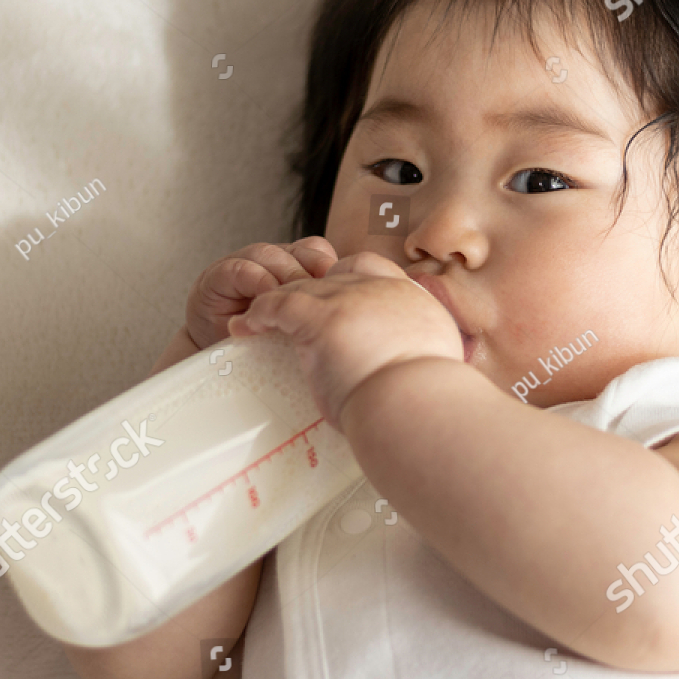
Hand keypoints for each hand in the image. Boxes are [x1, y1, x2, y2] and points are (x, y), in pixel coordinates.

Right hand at [185, 237, 338, 350]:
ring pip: (271, 255)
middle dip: (312, 270)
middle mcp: (270, 262)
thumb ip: (320, 316)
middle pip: (298, 250)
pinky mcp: (217, 276)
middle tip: (323, 293)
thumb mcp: (300, 331)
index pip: (318, 253)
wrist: (216, 363)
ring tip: (296, 301)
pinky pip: (241, 269)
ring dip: (285, 276)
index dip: (330, 266)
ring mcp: (243, 264)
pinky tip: (268, 301)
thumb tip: (355, 319)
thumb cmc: (262, 349)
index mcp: (294, 269)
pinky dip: (257, 282)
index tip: (343, 286)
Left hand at [226, 251, 463, 427]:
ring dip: (278, 302)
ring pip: (304, 287)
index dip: (349, 279)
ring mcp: (351, 298)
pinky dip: (259, 314)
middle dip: (311, 293)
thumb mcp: (433, 367)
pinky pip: (279, 305)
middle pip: (335, 276)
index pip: (373, 270)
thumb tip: (403, 374)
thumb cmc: (427, 405)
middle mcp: (382, 289)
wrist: (420, 407)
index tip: (337, 297)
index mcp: (411, 300)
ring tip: (256, 320)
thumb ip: (414, 356)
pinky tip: (244, 326)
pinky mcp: (322, 315)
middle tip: (291, 315)